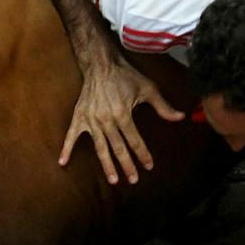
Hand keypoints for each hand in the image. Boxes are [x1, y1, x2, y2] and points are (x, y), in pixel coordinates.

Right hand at [60, 58, 184, 185]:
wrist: (101, 64)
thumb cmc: (125, 76)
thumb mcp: (148, 88)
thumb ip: (163, 106)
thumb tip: (180, 117)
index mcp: (123, 114)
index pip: (135, 141)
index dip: (143, 155)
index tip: (149, 166)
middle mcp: (106, 120)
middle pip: (118, 148)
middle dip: (127, 166)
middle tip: (133, 180)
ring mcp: (91, 120)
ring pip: (100, 147)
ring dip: (107, 165)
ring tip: (113, 180)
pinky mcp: (79, 116)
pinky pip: (71, 135)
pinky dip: (66, 149)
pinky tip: (63, 162)